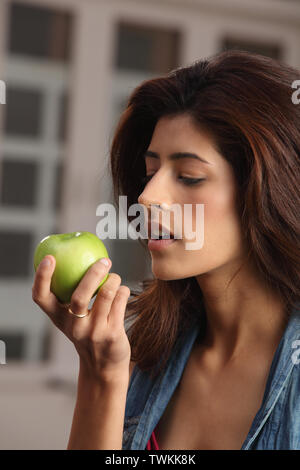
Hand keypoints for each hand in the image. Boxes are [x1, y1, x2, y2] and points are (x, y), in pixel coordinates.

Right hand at [32, 255, 131, 381]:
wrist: (104, 367)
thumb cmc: (88, 333)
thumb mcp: (73, 320)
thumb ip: (71, 297)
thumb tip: (77, 258)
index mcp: (59, 319)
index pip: (41, 298)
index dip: (42, 277)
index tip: (50, 259)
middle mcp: (74, 327)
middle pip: (79, 296)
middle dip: (93, 274)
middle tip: (103, 260)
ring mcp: (94, 332)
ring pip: (106, 295)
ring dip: (113, 280)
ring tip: (114, 276)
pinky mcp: (113, 334)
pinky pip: (120, 301)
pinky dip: (123, 290)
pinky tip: (122, 290)